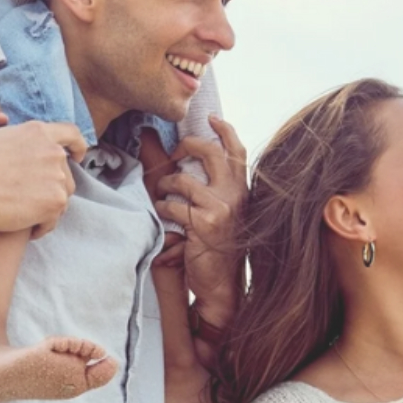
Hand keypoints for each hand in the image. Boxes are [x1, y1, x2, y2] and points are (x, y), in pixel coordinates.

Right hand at [0, 121, 85, 237]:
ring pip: (62, 198)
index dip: (78, 146)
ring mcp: (56, 176)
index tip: (78, 157)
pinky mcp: (54, 201)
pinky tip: (27, 230)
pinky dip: (42, 226)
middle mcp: (52, 151)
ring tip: (25, 218)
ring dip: (47, 209)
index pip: (70, 134)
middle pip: (67, 174)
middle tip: (33, 202)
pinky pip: (54, 219)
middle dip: (54, 189)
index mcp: (36, 133)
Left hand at [154, 117, 249, 330]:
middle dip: (187, 145)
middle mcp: (235, 195)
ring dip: (164, 184)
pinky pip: (172, 205)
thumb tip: (187, 161)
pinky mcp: (204, 223)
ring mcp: (221, 208)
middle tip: (175, 151)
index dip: (224, 130)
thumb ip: (208, 187)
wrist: (222, 285)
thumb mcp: (219, 213)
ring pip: (182, 179)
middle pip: (210, 152)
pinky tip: (163, 218)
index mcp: (241, 191)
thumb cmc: (217, 249)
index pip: (237, 151)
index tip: (211, 118)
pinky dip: (161, 209)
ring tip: (162, 196)